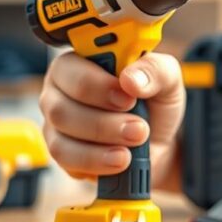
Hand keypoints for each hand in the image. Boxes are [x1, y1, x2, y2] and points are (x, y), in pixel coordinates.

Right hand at [38, 51, 183, 190]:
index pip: (70, 67)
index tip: (128, 97)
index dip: (98, 84)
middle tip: (139, 127)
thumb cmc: (154, 102)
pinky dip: (97, 161)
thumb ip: (155, 70)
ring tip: (136, 141)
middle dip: (104, 121)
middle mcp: (59, 89)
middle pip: (60, 107)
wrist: (157, 141)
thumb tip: (131, 80)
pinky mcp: (60, 152)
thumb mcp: (166, 79)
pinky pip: (66, 159)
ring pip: (62, 137)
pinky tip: (121, 159)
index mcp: (79, 61)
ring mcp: (55, 122)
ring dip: (104, 142)